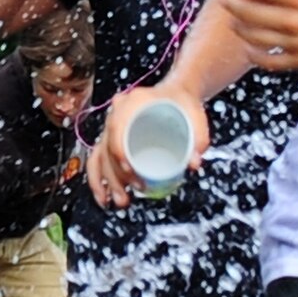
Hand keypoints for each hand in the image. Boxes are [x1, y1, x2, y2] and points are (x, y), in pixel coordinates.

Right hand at [86, 85, 208, 208]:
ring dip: (105, 182)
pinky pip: (98, 159)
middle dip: (115, 176)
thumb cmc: (183, 104)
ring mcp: (112, 127)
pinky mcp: (111, 139)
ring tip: (118, 202)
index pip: (117, 126)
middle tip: (130, 194)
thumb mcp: (195, 116)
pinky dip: (98, 179)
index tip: (128, 169)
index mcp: (134, 102)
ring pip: (100, 156)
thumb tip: (192, 164)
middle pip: (107, 146)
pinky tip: (103, 197)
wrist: (175, 94)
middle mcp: (117, 113)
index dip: (118, 149)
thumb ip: (199, 138)